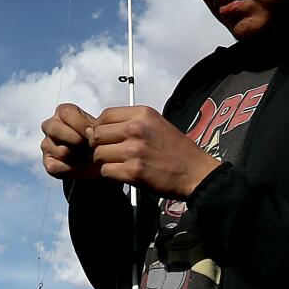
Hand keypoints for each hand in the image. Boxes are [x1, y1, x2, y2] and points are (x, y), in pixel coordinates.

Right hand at [41, 103, 102, 179]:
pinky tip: (81, 167)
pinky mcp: (48, 163)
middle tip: (90, 146)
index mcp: (63, 112)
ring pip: (60, 151)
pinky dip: (72, 170)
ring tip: (89, 157)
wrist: (98, 161)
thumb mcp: (98, 130)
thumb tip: (90, 133)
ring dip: (78, 157)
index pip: (66, 113)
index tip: (93, 134)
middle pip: (55, 129)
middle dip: (76, 139)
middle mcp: (50, 126)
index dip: (81, 124)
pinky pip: (57, 167)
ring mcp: (46, 145)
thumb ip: (93, 128)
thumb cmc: (97, 140)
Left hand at [88, 105, 221, 198]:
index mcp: (142, 114)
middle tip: (110, 153)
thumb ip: (128, 123)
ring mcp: (134, 150)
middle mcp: (136, 129)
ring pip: (99, 154)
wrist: (196, 172)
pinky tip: (123, 174)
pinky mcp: (133, 171)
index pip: (105, 115)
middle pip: (97, 135)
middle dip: (99, 146)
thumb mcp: (156, 124)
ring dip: (105, 162)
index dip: (100, 128)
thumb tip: (93, 130)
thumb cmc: (177, 151)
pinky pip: (106, 171)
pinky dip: (111, 175)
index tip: (107, 137)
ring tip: (119, 164)